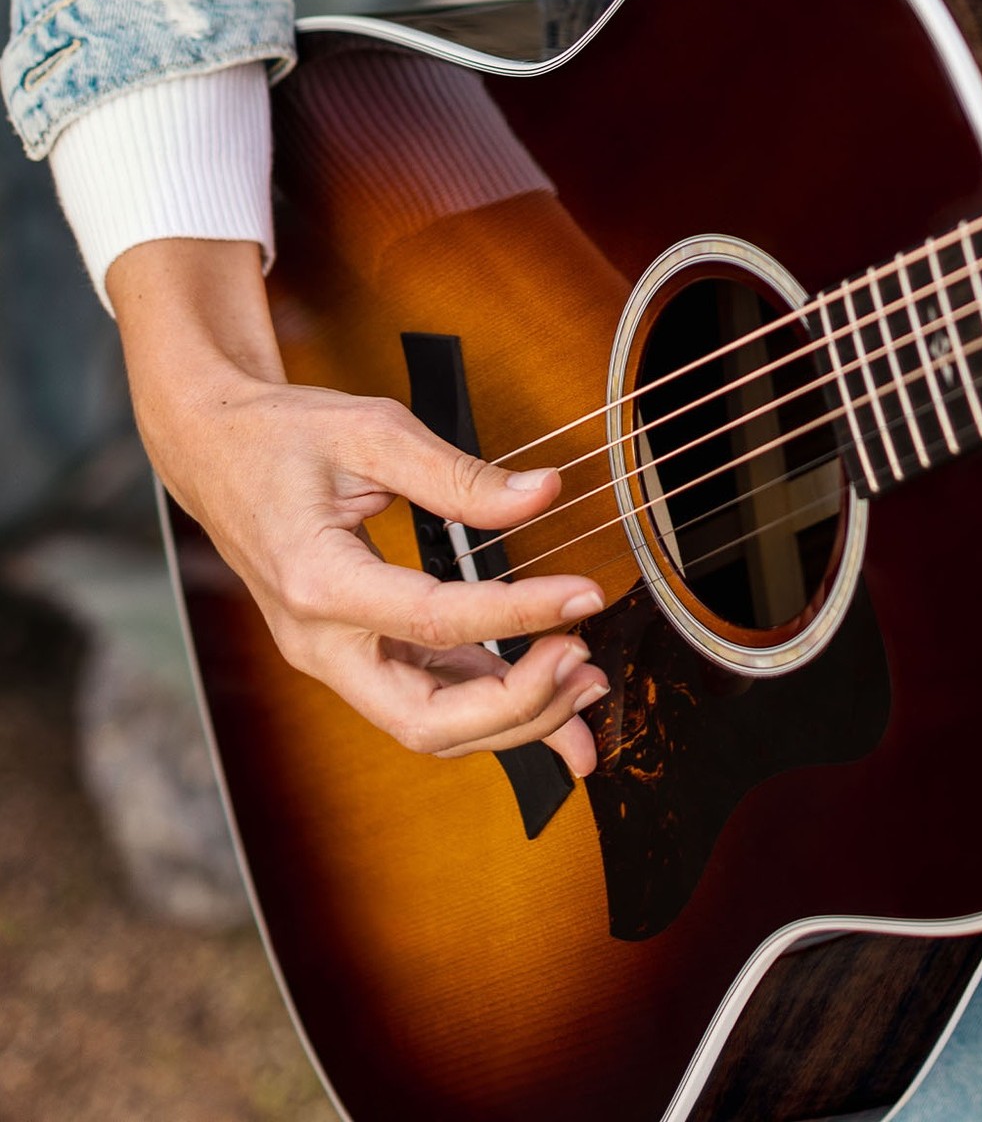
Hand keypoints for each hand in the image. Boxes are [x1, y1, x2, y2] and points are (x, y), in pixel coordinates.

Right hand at [108, 238, 609, 773]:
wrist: (214, 451)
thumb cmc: (283, 436)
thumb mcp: (372, 432)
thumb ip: (459, 473)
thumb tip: (543, 493)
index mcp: (318, 582)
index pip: (436, 621)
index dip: (520, 614)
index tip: (584, 595)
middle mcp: (319, 643)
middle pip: (427, 720)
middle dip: (518, 705)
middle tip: (585, 657)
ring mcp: (333, 660)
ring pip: (431, 728)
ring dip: (515, 718)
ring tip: (587, 680)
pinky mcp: (355, 656)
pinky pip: (428, 703)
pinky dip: (493, 711)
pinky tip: (554, 698)